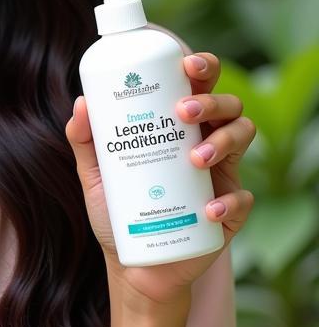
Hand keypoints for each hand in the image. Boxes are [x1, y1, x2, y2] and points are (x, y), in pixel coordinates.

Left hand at [65, 52, 255, 308]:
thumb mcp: (94, 173)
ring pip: (244, 137)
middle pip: (228, 105)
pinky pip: (244, 199)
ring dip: (224, 142)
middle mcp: (205, 141)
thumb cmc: (117, 208)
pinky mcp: (228, 213)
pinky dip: (228, 201)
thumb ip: (84, 139)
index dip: (201, 67)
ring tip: (194, 159)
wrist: (132, 262)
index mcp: (176, 125)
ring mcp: (221, 175)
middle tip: (183, 111)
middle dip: (211, 100)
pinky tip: (207, 208)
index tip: (186, 64)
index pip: (198, 85)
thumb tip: (82, 103)